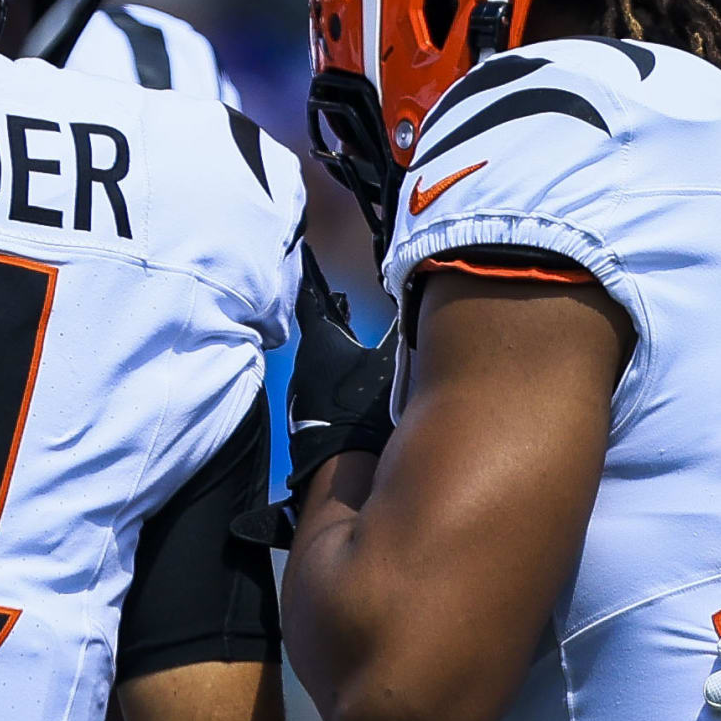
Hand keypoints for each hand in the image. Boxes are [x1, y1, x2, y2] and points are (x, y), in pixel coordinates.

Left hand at [281, 254, 395, 507]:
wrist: (340, 464)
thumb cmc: (361, 409)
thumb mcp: (389, 364)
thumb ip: (403, 333)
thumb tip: (417, 303)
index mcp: (320, 341)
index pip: (313, 298)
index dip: (314, 277)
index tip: (310, 256)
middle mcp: (305, 360)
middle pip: (318, 326)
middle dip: (334, 313)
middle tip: (345, 299)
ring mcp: (303, 387)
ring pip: (320, 354)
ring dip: (336, 344)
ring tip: (353, 334)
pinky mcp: (308, 410)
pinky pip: (323, 378)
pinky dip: (335, 369)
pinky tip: (351, 376)